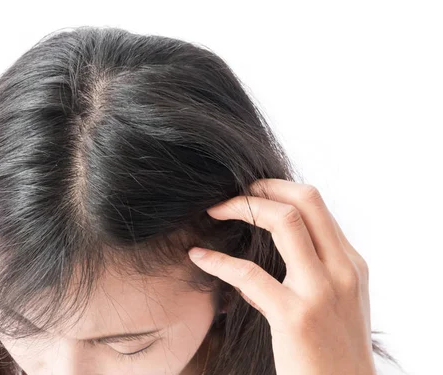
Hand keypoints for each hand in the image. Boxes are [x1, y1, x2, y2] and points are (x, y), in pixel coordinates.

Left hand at [188, 179, 376, 374]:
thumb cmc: (333, 354)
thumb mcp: (334, 307)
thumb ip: (305, 279)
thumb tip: (256, 269)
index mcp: (351, 264)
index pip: (317, 206)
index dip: (279, 190)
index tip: (251, 193)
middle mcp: (342, 269)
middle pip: (305, 200)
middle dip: (263, 187)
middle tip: (232, 193)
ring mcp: (320, 291)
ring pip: (284, 221)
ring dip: (243, 208)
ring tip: (214, 211)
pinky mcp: (295, 316)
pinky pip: (249, 274)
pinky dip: (218, 260)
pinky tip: (199, 256)